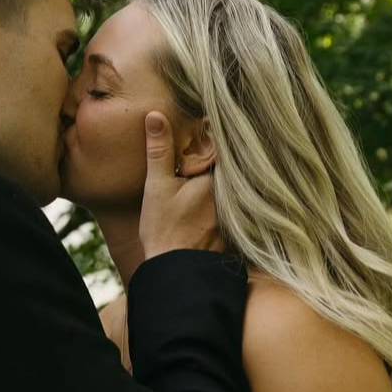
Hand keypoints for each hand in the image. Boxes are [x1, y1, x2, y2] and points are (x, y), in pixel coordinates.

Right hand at [138, 111, 224, 259]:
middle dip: (221, 155)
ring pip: (232, 186)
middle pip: (231, 165)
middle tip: (214, 138)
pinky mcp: (234, 230)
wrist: (178, 275)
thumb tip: (156, 116)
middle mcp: (232, 194)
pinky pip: (235, 206)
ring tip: (216, 165)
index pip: (225, 145)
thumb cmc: (165, 231)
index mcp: (217, 178)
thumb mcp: (157, 187)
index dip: (217, 133)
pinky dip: (227, 200)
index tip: (209, 121)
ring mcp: (235, 213)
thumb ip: (160, 151)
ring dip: (226, 178)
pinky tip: (215, 198)